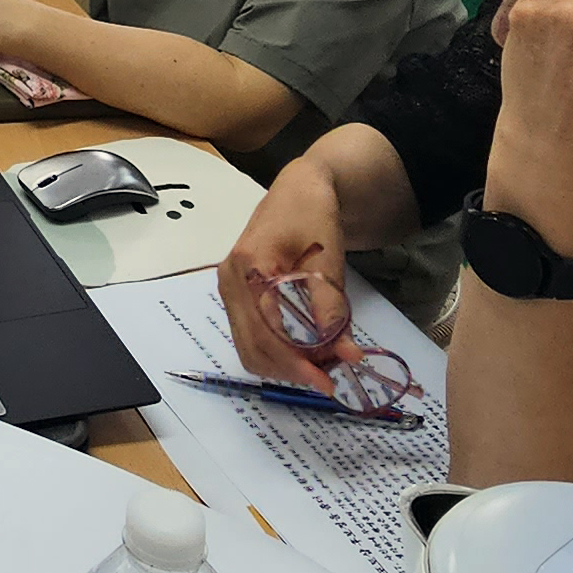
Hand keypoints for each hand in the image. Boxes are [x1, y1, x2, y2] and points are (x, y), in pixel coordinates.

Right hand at [217, 170, 360, 395]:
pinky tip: (305, 353)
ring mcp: (230, 291)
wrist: (298, 192)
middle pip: (253, 348)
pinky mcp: (238, 297)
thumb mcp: (328, 257)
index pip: (266, 332)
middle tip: (330, 378)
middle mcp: (230, 283)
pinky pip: (251, 337)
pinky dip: (277, 353)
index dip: (296, 363)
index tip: (327, 380)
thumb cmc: (312, 215)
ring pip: (249, 348)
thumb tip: (342, 351)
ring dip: (284, 366)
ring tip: (321, 366)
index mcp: (248, 268)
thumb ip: (330, 304)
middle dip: (291, 370)